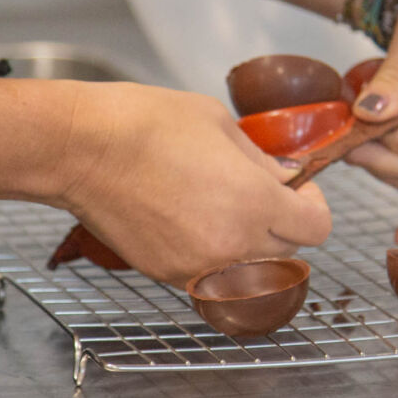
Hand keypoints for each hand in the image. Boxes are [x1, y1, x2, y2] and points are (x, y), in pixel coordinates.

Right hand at [57, 81, 331, 287]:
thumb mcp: (218, 122)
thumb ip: (260, 158)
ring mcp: (199, 266)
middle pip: (288, 255)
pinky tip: (190, 221)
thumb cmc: (145, 123)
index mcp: (254, 202)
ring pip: (251, 273)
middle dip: (283, 226)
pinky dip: (213, 256)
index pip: (316, 229)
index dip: (312, 205)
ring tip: (224, 210)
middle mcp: (233, 244)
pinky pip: (211, 275)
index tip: (296, 189)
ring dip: (251, 247)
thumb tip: (283, 177)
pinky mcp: (168, 274)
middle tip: (260, 195)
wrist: (81, 149)